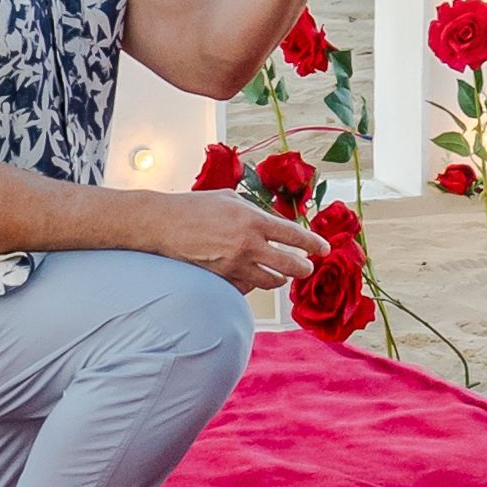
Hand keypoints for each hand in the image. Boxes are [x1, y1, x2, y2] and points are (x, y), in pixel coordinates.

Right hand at [156, 191, 328, 292]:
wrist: (163, 224)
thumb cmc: (194, 207)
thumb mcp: (230, 198)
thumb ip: (255, 210)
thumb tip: (275, 221)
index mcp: (253, 220)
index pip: (295, 236)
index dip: (315, 244)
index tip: (324, 248)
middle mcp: (248, 244)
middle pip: (291, 266)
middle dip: (304, 268)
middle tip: (308, 266)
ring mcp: (235, 265)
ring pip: (272, 281)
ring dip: (281, 278)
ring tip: (282, 273)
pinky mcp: (222, 278)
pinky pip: (248, 288)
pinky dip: (254, 283)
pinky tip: (253, 276)